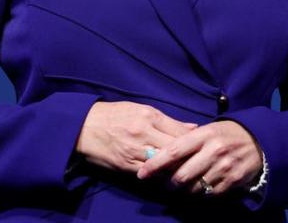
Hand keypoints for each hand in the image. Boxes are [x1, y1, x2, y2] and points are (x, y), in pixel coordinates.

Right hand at [75, 101, 196, 172]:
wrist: (84, 126)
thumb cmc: (114, 115)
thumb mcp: (140, 109)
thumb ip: (167, 120)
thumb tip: (192, 127)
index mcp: (149, 116)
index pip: (179, 131)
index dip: (194, 140)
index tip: (203, 146)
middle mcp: (143, 132)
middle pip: (174, 148)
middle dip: (189, 155)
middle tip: (201, 162)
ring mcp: (134, 150)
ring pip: (163, 163)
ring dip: (177, 168)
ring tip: (189, 171)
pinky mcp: (125, 165)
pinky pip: (148, 174)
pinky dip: (161, 176)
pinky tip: (169, 177)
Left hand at [136, 120, 261, 195]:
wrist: (258, 139)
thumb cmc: (225, 134)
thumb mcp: (206, 130)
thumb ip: (185, 140)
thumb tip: (157, 153)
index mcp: (204, 135)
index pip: (174, 151)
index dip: (155, 164)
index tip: (142, 174)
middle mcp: (213, 151)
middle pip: (181, 176)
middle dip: (168, 184)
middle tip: (162, 184)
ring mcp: (224, 167)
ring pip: (194, 188)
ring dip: (184, 191)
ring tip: (180, 188)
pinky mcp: (233, 180)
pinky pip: (209, 194)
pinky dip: (201, 194)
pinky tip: (199, 188)